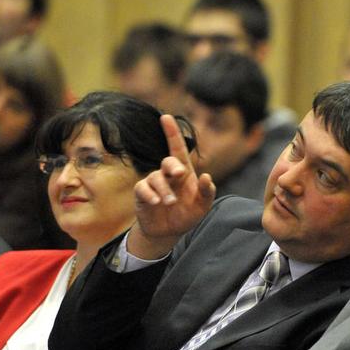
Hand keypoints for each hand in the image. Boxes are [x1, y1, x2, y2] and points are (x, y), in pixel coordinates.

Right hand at [127, 114, 215, 258]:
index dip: (172, 132)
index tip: (166, 117)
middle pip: (168, 161)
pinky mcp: (142, 194)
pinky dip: (149, 194)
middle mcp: (168, 174)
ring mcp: (154, 183)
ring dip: (164, 190)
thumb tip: (207, 176)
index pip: (177, 148)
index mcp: (183, 172)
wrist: (168, 232)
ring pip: (156, 177)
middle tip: (180, 174)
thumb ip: (207, 192)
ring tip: (171, 203)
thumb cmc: (187, 214)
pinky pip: (142, 188)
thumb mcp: (202, 206)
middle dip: (173, 166)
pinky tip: (156, 202)